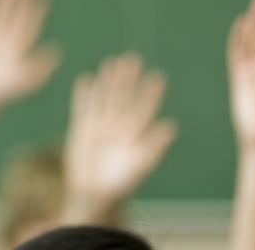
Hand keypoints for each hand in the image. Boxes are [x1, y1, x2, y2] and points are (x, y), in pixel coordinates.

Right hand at [64, 53, 176, 214]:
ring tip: (111, 62)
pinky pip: (83, 108)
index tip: (158, 77)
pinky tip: (86, 79)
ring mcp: (100, 126)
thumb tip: (172, 126)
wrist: (94, 195)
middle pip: (124, 98)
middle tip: (133, 59)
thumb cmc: (121, 183)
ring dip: (108, 82)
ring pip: (105, 99)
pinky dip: (84, 95)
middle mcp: (119, 126)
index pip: (144, 109)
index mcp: (135, 134)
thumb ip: (155, 145)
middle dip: (128, 80)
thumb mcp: (141, 165)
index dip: (151, 93)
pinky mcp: (82, 130)